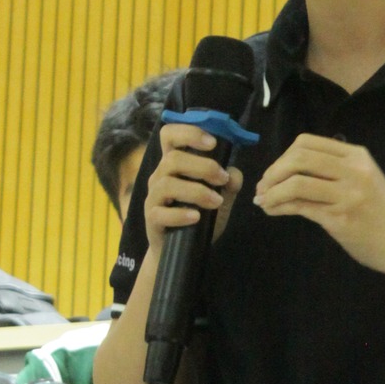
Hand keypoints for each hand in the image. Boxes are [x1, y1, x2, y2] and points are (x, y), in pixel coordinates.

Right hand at [144, 123, 242, 256]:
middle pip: (173, 159)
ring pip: (167, 184)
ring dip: (197, 190)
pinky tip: (197, 217)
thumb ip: (229, 183)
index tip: (213, 143)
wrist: (184, 251)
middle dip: (203, 166)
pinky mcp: (152, 219)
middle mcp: (160, 176)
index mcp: (174, 163)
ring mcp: (154, 197)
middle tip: (222, 179)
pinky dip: (181, 214)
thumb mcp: (221, 198)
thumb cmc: (200, 216)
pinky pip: (161, 213)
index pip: (169, 134)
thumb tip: (233, 173)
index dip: (189, 132)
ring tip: (216, 202)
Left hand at [254, 136, 384, 286]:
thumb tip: (287, 168)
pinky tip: (272, 210)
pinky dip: (279, 207)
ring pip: (296, 183)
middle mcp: (353, 171)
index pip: (306, 143)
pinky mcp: (340, 219)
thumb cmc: (380, 211)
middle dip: (273, 172)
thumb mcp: (363, 178)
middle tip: (264, 187)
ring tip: (264, 201)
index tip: (274, 172)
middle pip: (298, 159)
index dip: (282, 156)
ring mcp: (348, 195)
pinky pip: (300, 207)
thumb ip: (333, 168)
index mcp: (356, 155)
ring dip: (271, 192)